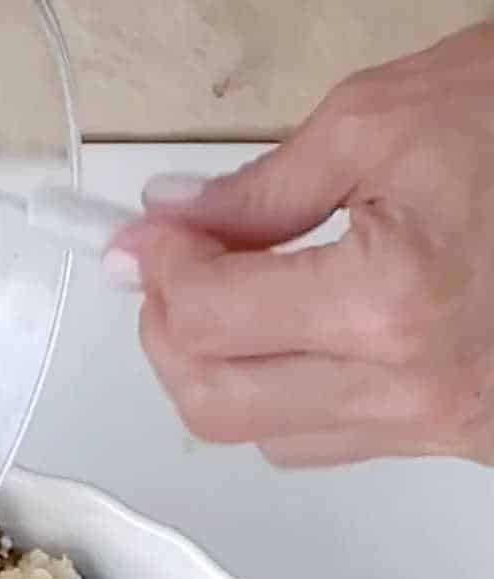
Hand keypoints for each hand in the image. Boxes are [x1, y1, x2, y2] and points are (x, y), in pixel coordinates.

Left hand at [107, 22, 493, 467]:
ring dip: (217, 372)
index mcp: (391, 304)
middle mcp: (409, 387)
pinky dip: (278, 398)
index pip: (211, 319)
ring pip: (260, 434)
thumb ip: (261, 188)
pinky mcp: (450, 439)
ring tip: (228, 298)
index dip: (158, 273)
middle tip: (171, 273)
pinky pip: (322, 443)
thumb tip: (173, 224)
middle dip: (168, 335)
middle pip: (215, 403)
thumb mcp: (387, 120)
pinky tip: (290, 340)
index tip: (145, 241)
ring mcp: (432, 425)